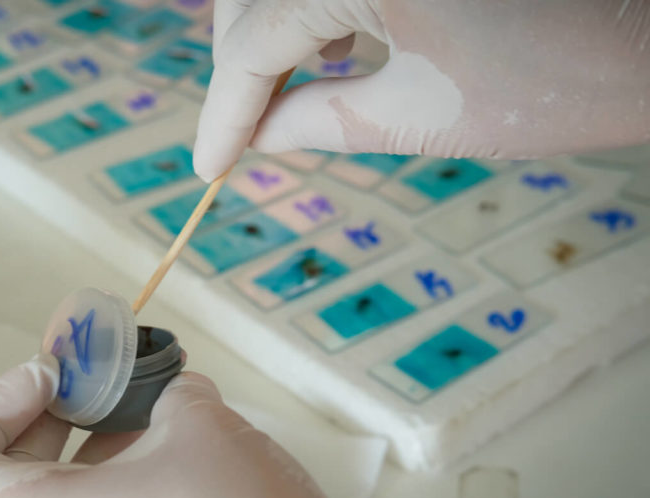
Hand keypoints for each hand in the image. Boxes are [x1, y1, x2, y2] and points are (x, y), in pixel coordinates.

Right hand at [194, 0, 649, 180]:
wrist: (649, 37)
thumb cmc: (553, 81)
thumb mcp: (418, 116)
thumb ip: (319, 122)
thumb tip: (258, 136)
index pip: (253, 44)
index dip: (223, 112)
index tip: (208, 165)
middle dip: (239, 66)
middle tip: (240, 134)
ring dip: (271, 31)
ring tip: (285, 95)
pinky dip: (317, 6)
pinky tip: (337, 42)